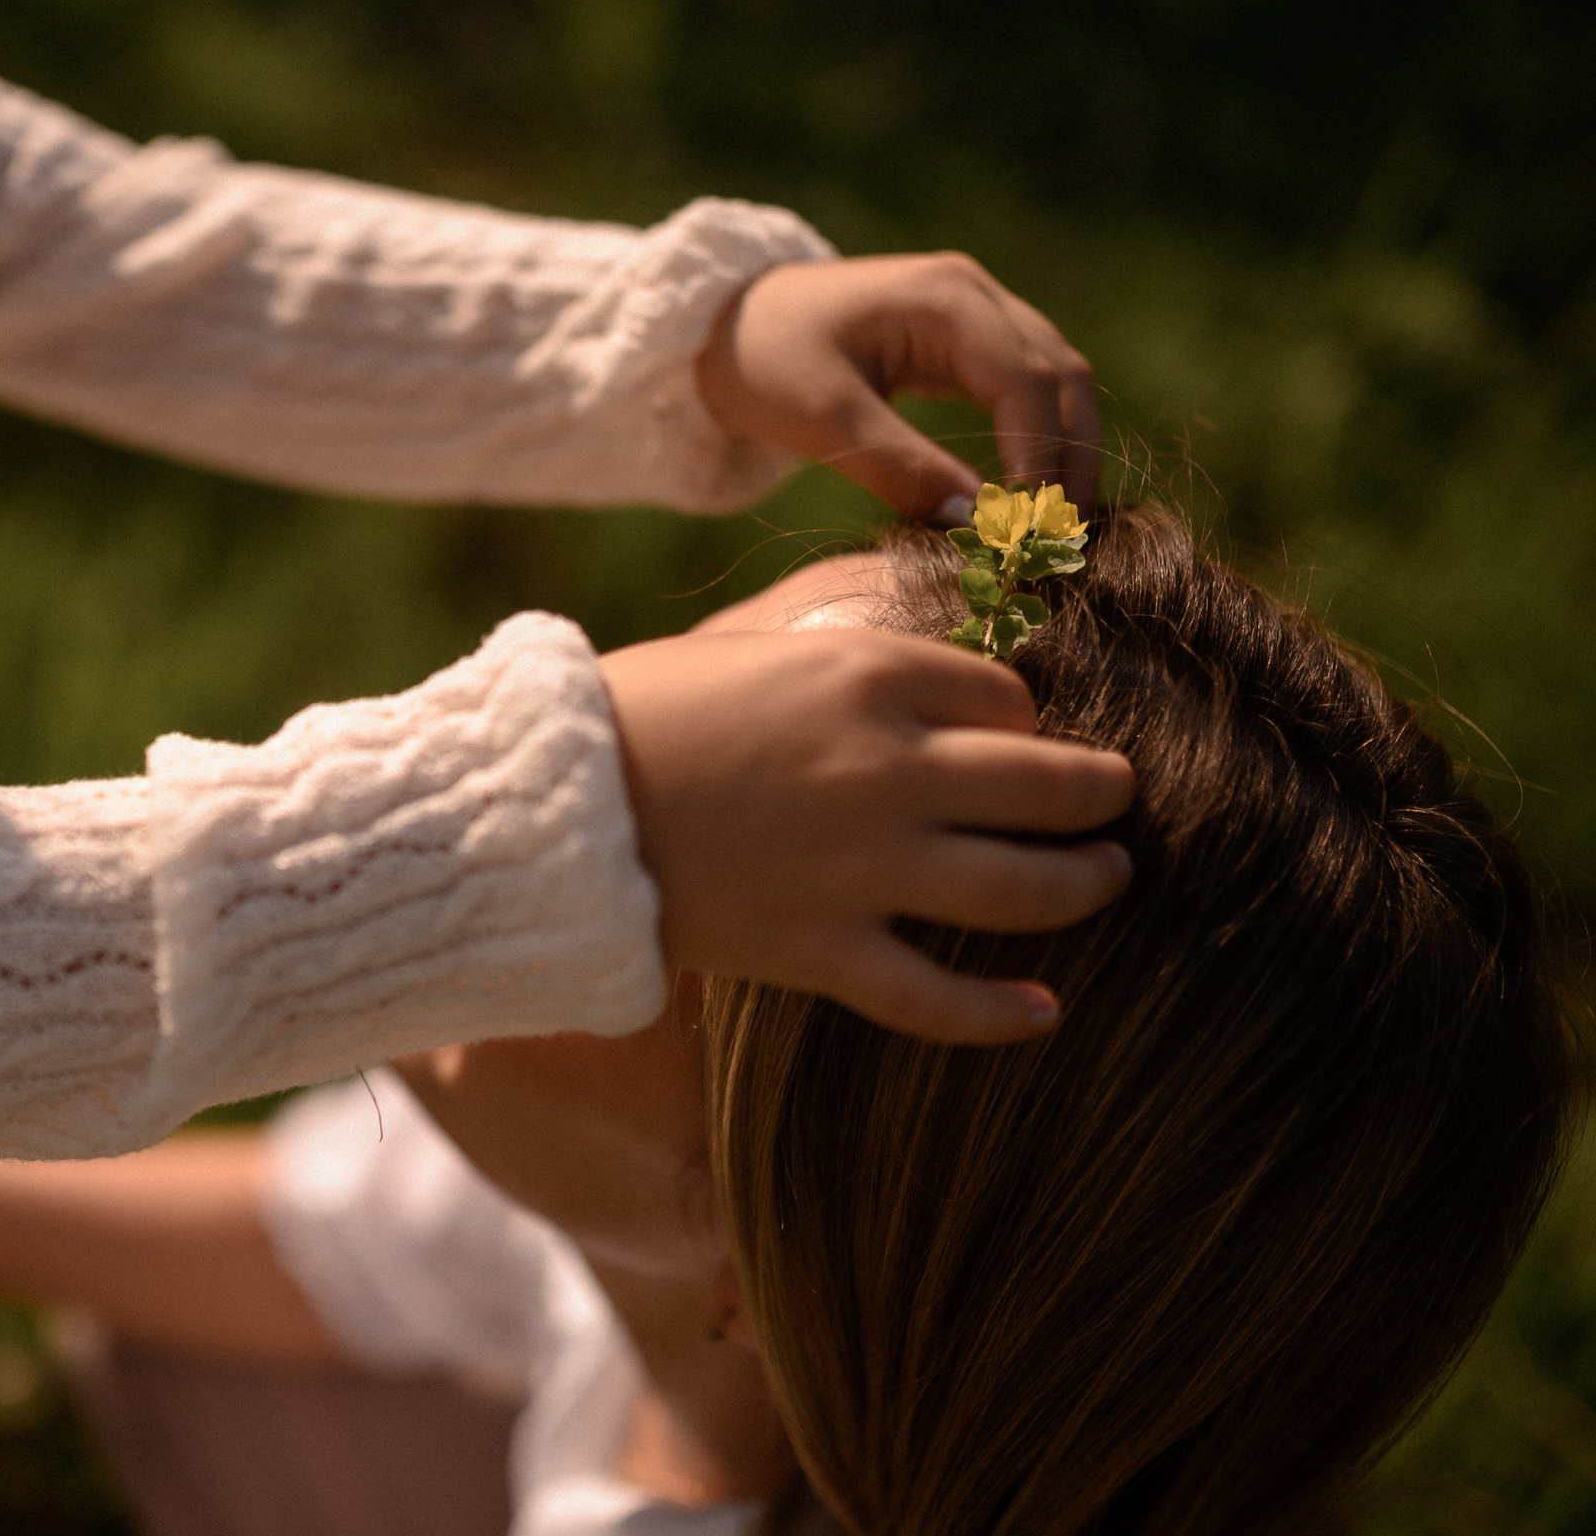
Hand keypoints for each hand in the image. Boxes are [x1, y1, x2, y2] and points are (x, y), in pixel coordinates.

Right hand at [599, 625, 1133, 1044]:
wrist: (549, 806)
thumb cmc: (636, 713)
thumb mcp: (753, 652)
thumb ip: (845, 670)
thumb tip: (914, 685)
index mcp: (868, 674)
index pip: (1005, 694)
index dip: (1023, 714)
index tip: (1014, 731)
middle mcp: (890, 768)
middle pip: (1048, 781)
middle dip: (1099, 790)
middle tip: (1116, 796)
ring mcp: (865, 868)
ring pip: (1029, 886)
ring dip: (1088, 882)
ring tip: (1108, 877)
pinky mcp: (824, 951)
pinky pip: (940, 996)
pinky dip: (1003, 1012)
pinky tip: (1046, 1012)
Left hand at [695, 253, 1100, 520]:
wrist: (715, 322)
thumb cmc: (759, 360)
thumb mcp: (823, 418)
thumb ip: (900, 469)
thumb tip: (976, 525)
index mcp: (946, 297)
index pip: (1028, 382)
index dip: (1041, 459)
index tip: (1035, 533)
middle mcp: (974, 294)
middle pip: (1062, 377)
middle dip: (1069, 458)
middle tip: (1061, 542)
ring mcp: (972, 312)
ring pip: (1054, 382)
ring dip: (1061, 451)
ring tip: (1050, 530)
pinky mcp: (960, 341)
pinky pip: (1022, 389)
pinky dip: (1034, 438)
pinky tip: (1023, 497)